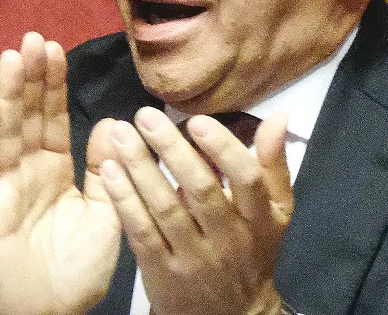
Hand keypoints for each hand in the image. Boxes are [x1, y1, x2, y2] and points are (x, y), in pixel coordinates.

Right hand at [0, 32, 121, 314]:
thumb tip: (114, 123)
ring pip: (4, 131)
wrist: (53, 312)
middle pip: (27, 115)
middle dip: (31, 78)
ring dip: (7, 94)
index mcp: (55, 170)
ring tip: (13, 56)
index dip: (53, 85)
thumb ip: (107, 170)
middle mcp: (27, 171)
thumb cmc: (79, 269)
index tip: (56, 49)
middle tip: (34, 38)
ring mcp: (2, 186)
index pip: (53, 118)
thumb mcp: (108, 214)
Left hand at [100, 107, 293, 314]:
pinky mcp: (163, 271)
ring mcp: (194, 257)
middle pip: (200, 191)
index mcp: (260, 219)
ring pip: (165, 209)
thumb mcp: (276, 212)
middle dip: (171, 150)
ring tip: (120, 134)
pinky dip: (125, 200)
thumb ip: (273, 164)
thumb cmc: (253, 250)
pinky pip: (142, 232)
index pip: (246, 180)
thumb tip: (277, 115)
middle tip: (145, 116)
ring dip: (140, 169)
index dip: (223, 150)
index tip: (196, 121)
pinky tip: (110, 171)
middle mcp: (229, 239)